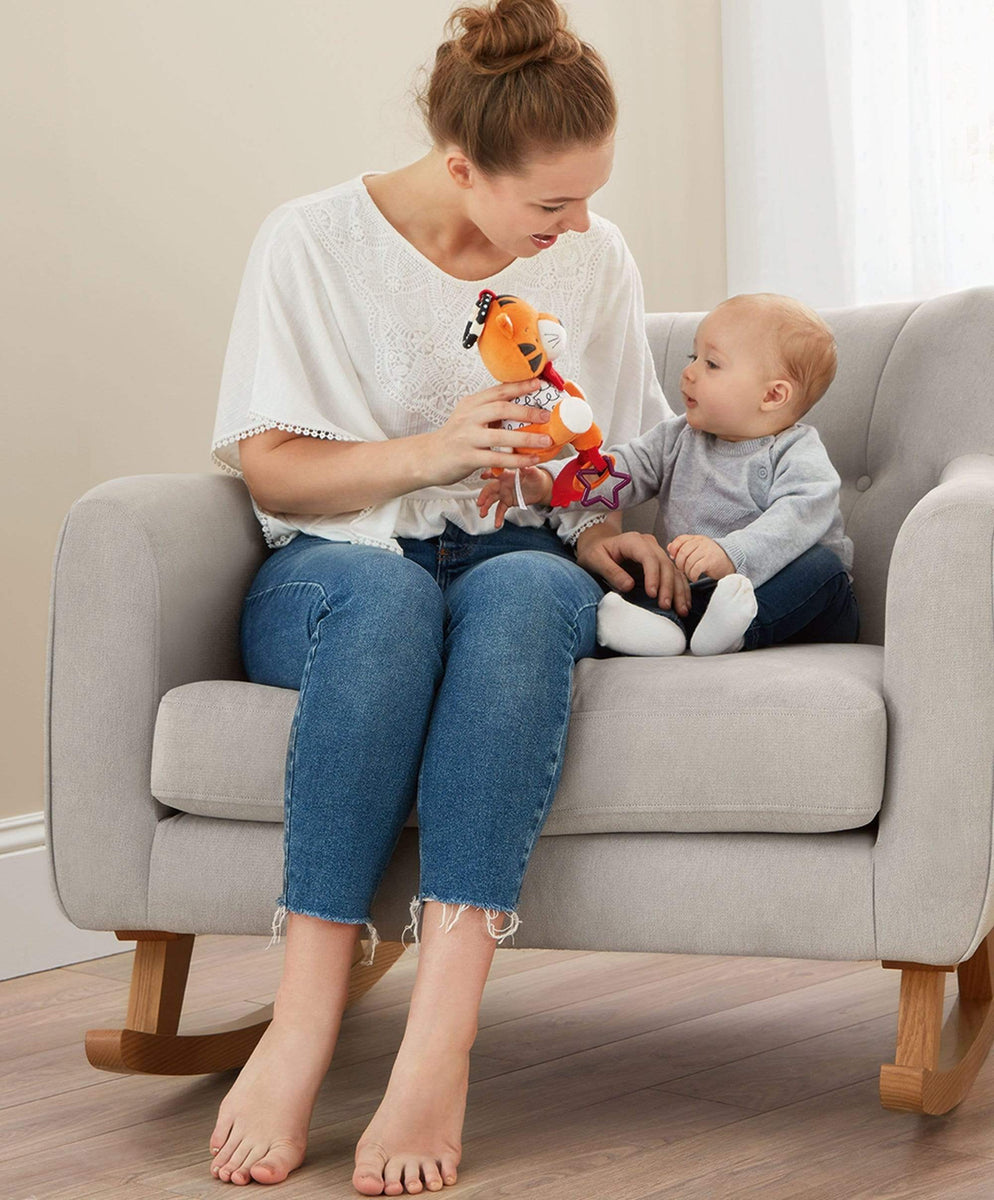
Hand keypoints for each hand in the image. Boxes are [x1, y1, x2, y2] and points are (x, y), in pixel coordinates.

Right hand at [424, 381, 552, 485]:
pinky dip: (517, 460)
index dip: (520, 386)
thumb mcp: (468, 417)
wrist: (427, 457)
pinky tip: (531, 460)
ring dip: (526, 438)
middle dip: (527, 411)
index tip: (539, 383)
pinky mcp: (467, 458)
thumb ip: (489, 411)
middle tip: (547, 415)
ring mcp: (467, 438)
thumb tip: (522, 408)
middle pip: (501, 409)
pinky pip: (496, 459)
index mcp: (471, 404)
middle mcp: (469, 418)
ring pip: (501, 436)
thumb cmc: (454, 438)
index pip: (498, 391)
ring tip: (546, 440)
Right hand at [477, 466, 553, 528]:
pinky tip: (497, 523)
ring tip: (483, 514)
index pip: (497, 473)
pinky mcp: (507, 502)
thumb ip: (529, 469)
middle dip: (484, 495)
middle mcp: (503, 483)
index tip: (483, 476)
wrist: (540, 489)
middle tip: (480, 502)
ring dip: (486, 507)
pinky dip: (498, 517)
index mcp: (508, 475)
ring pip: (492, 500)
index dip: (490, 473)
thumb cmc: (536, 478)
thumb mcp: (535, 473)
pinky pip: (500, 510)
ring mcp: (504, 493)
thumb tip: (525, 465)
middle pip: (490, 488)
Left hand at [576, 526, 690, 614]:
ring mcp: (656, 553)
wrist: (598, 544)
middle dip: (668, 586)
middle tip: (665, 606)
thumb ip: (610, 571)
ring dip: (679, 591)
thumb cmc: (594, 552)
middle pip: (665, 564)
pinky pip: (674, 575)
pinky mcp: (659, 564)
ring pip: (674, 570)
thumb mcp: (594, 559)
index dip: (653, 575)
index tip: (652, 594)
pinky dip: (680, 590)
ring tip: (681, 610)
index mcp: (633, 541)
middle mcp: (649, 545)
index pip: (649, 557)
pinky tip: (684, 604)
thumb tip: (628, 586)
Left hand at [667, 534, 734, 581]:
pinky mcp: (710, 560)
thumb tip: (669, 548)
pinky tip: (695, 577)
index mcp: (696, 538)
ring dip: (686, 571)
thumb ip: (683, 548)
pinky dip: (693, 575)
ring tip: (690, 575)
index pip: (680, 540)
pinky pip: (696, 568)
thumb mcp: (697, 550)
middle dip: (679, 564)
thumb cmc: (711, 557)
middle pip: (682, 552)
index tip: (674, 558)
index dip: (674, 549)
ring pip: (688, 562)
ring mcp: (706, 550)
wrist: (730, 561)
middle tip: (682, 570)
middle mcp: (701, 542)